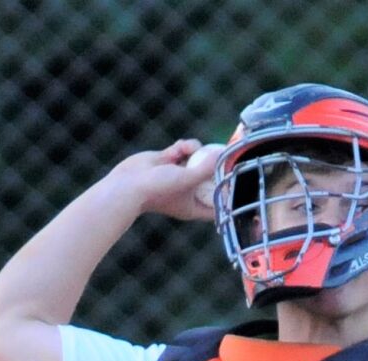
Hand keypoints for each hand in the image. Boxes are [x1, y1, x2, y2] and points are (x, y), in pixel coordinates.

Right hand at [105, 139, 224, 221]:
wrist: (127, 184)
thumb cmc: (157, 189)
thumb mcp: (187, 179)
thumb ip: (207, 168)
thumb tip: (223, 155)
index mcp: (192, 206)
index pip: (217, 205)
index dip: (229, 196)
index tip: (239, 184)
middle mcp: (187, 192)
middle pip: (210, 180)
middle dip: (216, 168)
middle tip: (225, 155)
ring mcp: (178, 176)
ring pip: (198, 160)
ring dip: (197, 152)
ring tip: (189, 151)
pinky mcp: (168, 161)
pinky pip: (184, 150)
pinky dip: (183, 147)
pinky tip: (177, 149)